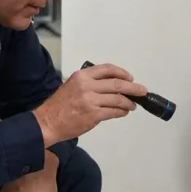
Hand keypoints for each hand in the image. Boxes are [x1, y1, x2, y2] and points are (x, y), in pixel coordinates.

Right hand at [32, 63, 147, 145]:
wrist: (48, 122)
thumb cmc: (59, 106)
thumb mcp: (72, 86)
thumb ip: (89, 83)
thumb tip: (111, 86)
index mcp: (81, 76)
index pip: (107, 69)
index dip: (122, 73)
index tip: (130, 78)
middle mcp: (87, 86)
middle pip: (117, 83)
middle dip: (133, 87)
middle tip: (142, 91)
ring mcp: (91, 101)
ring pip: (118, 99)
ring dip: (128, 102)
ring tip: (132, 105)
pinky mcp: (93, 115)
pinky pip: (113, 112)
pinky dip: (121, 112)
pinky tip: (123, 112)